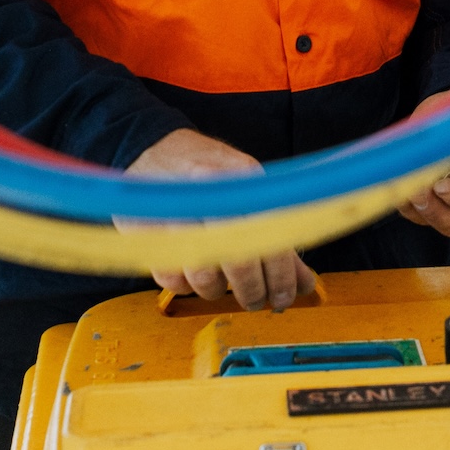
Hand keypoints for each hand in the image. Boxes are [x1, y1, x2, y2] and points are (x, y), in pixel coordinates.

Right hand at [122, 128, 317, 310]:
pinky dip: (185, 284)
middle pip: (239, 262)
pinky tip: (192, 269)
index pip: (271, 237)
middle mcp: (209, 194)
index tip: (283, 296)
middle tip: (256, 300)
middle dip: (252, 292)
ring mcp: (174, 213)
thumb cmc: (208, 172)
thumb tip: (304, 282)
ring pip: (204, 278)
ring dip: (217, 290)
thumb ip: (276, 232)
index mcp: (242, 179)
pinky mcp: (145, 232)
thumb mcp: (248, 187)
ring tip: (222, 281)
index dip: (281, 277)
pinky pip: (171, 279)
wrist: (154, 149)